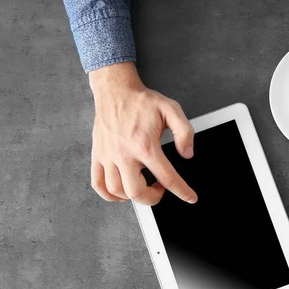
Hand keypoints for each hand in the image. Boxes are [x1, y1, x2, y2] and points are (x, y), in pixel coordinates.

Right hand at [88, 62, 196, 204]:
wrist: (116, 90)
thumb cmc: (142, 101)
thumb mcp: (172, 110)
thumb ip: (184, 132)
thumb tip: (187, 154)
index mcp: (145, 145)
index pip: (167, 177)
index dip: (182, 191)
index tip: (190, 198)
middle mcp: (124, 153)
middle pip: (137, 192)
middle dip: (153, 198)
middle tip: (160, 189)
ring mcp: (108, 156)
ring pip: (117, 191)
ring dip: (133, 196)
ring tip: (143, 187)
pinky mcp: (98, 155)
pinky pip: (98, 184)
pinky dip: (110, 195)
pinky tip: (121, 192)